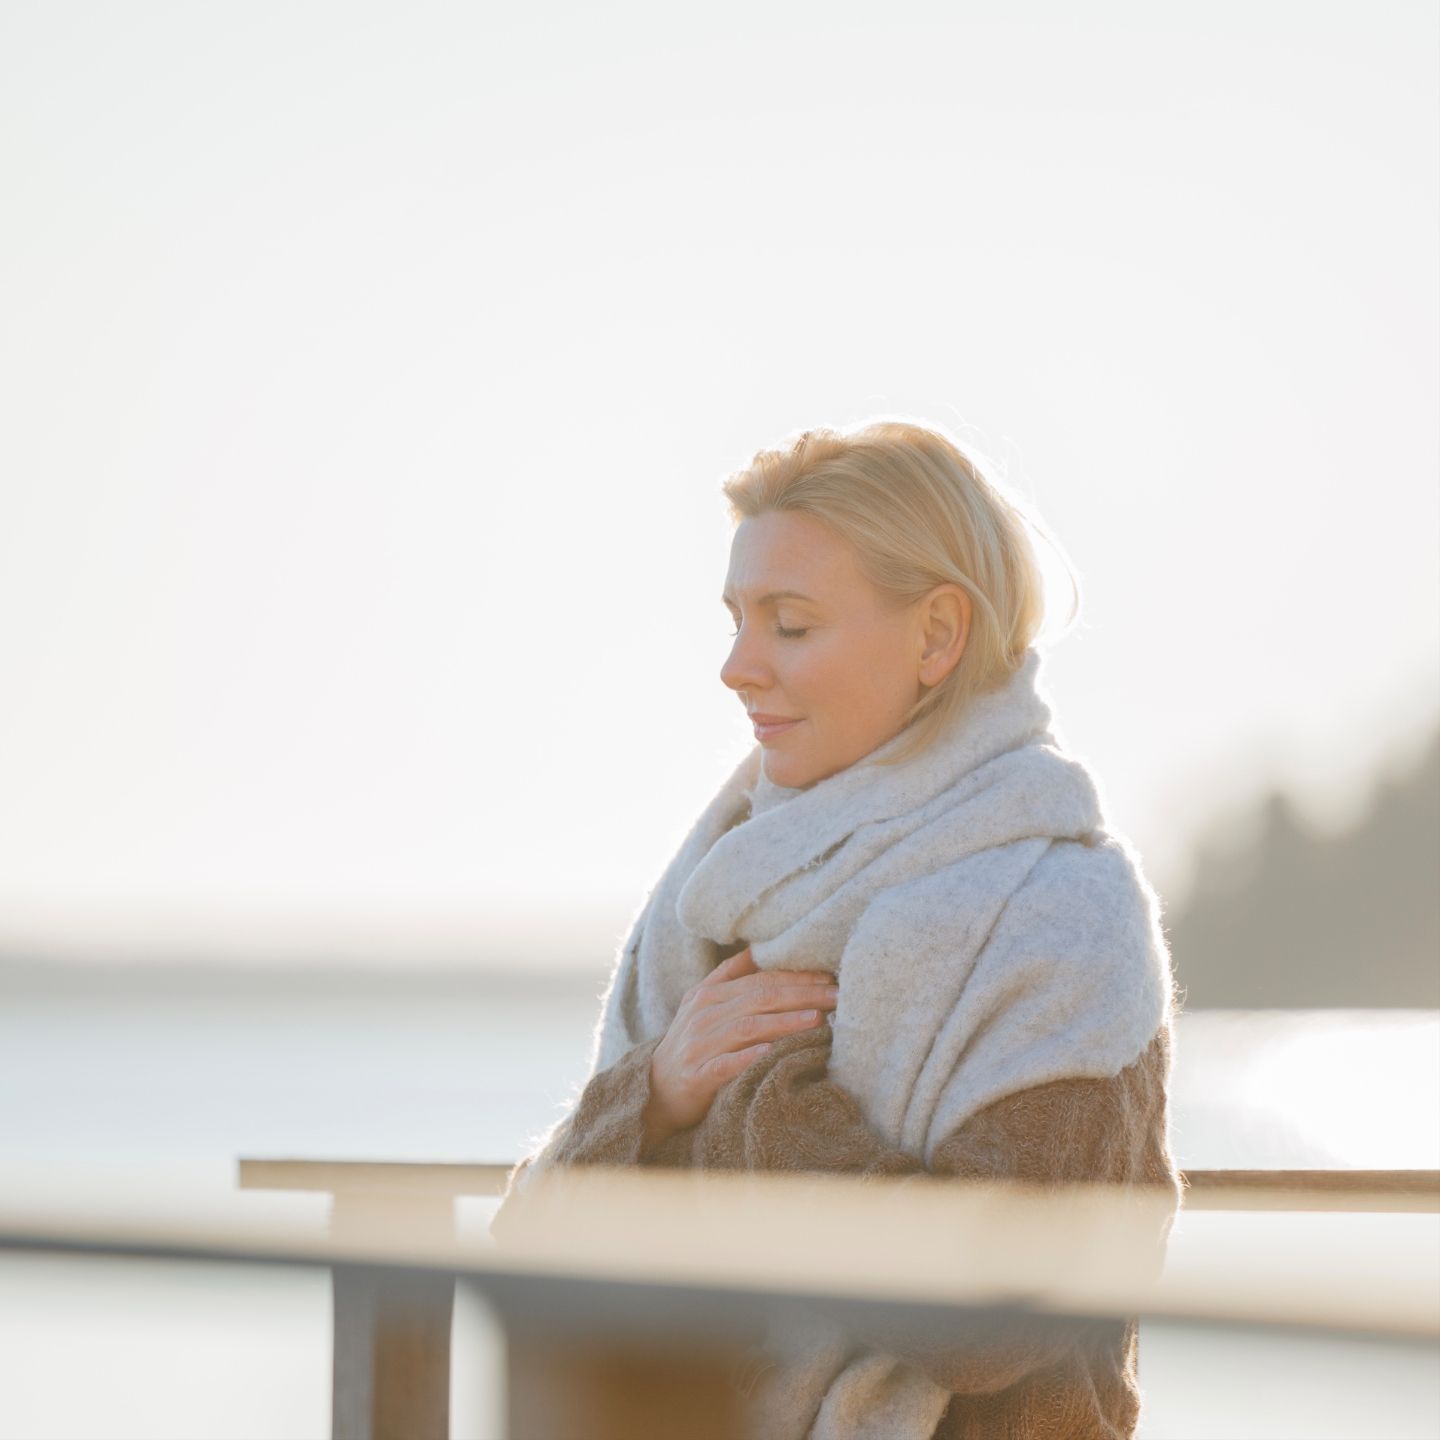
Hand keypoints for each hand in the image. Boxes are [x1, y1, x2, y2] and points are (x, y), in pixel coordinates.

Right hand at [642, 948, 838, 1147]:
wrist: (654, 1090)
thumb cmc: (690, 1043)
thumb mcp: (701, 1003)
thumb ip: (728, 975)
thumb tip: (756, 947)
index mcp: (708, 994)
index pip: (760, 979)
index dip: (796, 976)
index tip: (829, 978)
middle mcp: (703, 1014)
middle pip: (759, 998)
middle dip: (802, 995)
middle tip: (836, 997)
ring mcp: (699, 1045)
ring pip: (747, 1027)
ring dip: (784, 1022)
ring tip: (817, 1019)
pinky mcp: (697, 1076)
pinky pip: (725, 1064)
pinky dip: (749, 1057)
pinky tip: (772, 1052)